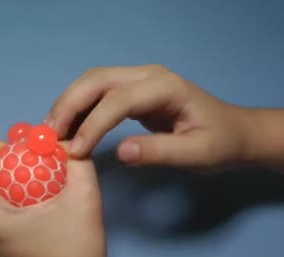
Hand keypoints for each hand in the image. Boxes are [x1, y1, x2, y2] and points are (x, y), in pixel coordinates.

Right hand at [45, 64, 252, 171]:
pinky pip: (97, 93)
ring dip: (67, 105)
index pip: (117, 100)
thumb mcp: (198, 154)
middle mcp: (148, 75)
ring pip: (92, 83)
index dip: (92, 125)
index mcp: (165, 87)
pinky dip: (78, 109)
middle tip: (48, 137)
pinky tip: (67, 129)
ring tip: (50, 134)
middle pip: (96, 80)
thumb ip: (161, 152)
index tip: (74, 152)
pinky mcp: (132, 90)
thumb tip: (121, 153)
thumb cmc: (220, 143)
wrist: (235, 131)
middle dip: (68, 106)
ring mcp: (139, 80)